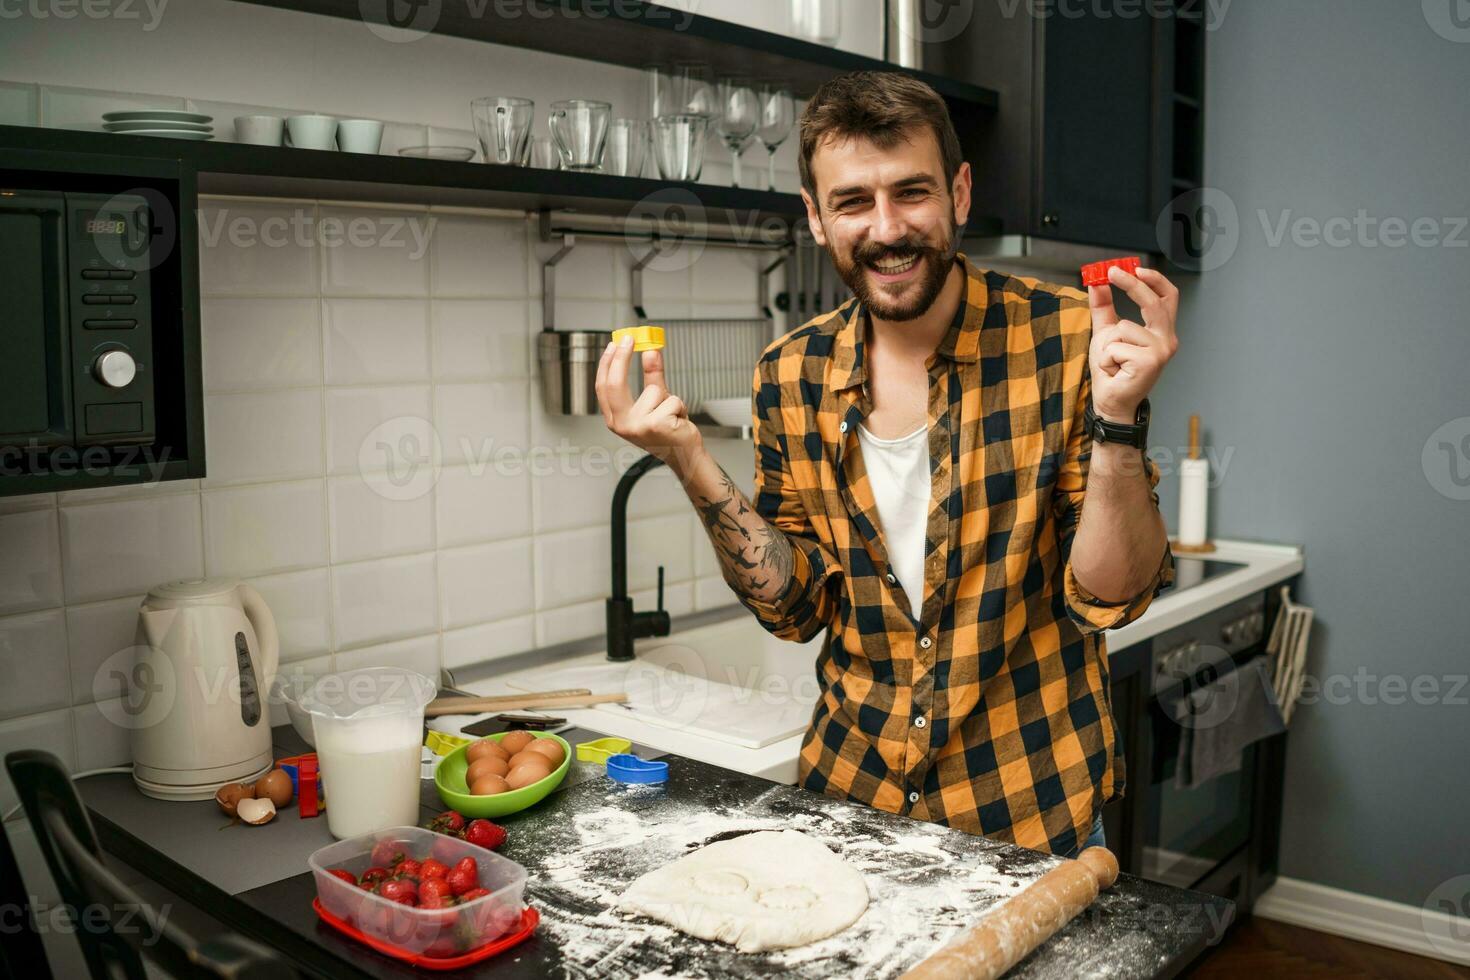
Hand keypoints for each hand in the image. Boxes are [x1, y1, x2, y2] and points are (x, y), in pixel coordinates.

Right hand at [595, 334, 704, 472]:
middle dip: (622, 358)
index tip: (616, 343)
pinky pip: (671, 399)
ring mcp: (637, 427)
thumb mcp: (657, 400)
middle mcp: (622, 424)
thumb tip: (650, 351)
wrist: (685, 455)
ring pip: (653, 391)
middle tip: (631, 339)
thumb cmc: (668, 429)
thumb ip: (652, 376)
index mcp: (615, 419)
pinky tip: (678, 420)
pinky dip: (679, 405)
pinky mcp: (656, 425)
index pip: (604, 387)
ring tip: (672, 413)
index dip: (607, 363)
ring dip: (669, 397)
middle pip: (615, 384)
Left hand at [1087, 265, 1179, 421]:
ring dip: (1107, 344)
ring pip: (1122, 328)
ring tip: (1112, 360)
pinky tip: (1114, 370)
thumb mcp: (1106, 333)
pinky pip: (1116, 346)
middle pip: (1151, 303)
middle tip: (1110, 273)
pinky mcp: (1149, 363)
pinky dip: (1106, 358)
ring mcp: (1161, 351)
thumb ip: (1103, 308)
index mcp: (1161, 330)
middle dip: (1131, 285)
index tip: (1135, 267)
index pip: (1167, 297)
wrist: (1111, 401)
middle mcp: (1167, 339)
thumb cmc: (1113, 370)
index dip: (1155, 279)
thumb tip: (1096, 283)